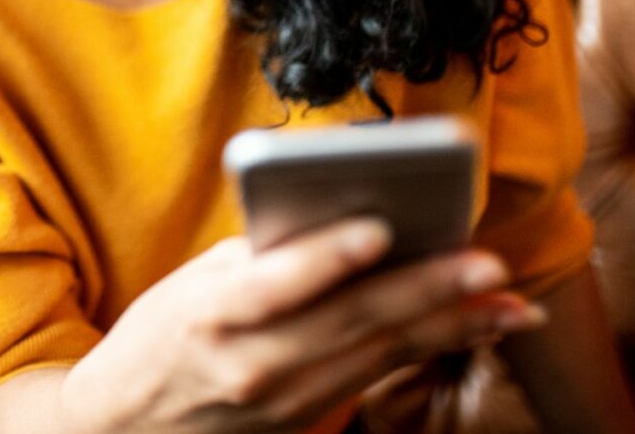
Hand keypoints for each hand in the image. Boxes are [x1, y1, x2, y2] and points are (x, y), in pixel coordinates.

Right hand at [60, 218, 545, 433]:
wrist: (125, 426)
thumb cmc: (159, 338)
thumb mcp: (191, 284)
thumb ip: (260, 257)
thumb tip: (340, 221)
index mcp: (209, 314)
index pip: (273, 285)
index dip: (327, 257)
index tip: (380, 227)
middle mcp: (250, 363)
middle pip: (348, 322)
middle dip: (425, 293)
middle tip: (488, 265)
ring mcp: (282, 400)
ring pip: (378, 355)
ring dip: (450, 328)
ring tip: (509, 304)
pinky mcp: (305, 418)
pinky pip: (376, 377)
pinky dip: (430, 351)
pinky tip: (474, 329)